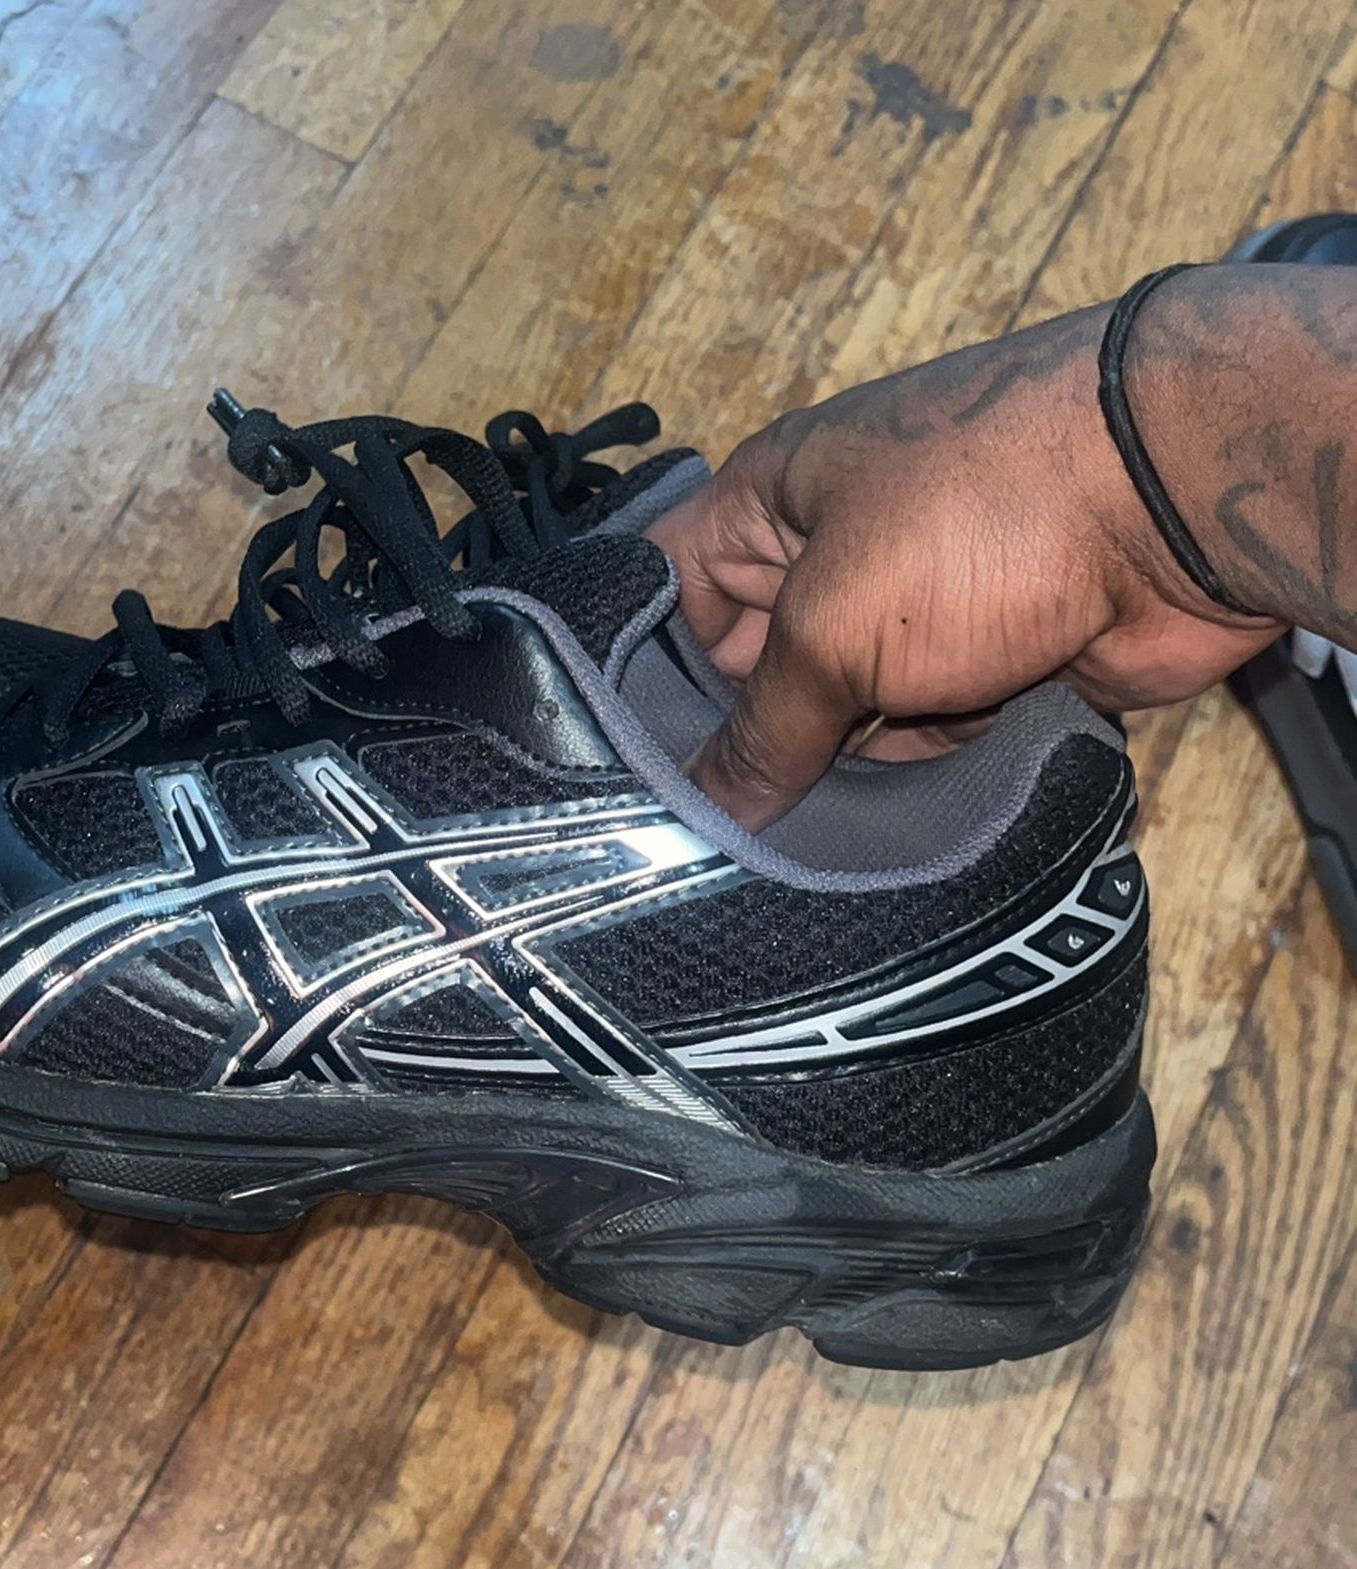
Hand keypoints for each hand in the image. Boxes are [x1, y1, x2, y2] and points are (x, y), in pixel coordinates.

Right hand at [649, 305, 1281, 827]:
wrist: (1181, 504)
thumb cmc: (985, 515)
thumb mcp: (833, 624)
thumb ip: (761, 728)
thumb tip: (708, 807)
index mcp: (770, 503)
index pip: (664, 594)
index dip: (633, 677)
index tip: (612, 774)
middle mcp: (832, 556)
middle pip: (749, 670)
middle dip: (737, 744)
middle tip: (690, 834)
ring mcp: (913, 614)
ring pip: (835, 717)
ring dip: (827, 770)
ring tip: (781, 839)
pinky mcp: (984, 668)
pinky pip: (917, 741)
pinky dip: (907, 775)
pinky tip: (883, 821)